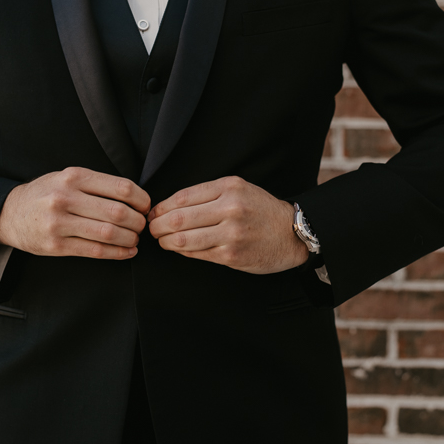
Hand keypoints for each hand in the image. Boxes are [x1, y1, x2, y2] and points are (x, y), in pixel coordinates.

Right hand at [0, 167, 150, 259]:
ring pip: (108, 233)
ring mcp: (59, 223)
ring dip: (129, 239)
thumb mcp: (66, 178)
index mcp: (74, 177)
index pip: (121, 187)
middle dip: (137, 222)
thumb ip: (95, 184)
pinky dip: (117, 253)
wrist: (8, 213)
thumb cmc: (45, 194)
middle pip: (118, 212)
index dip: (141, 199)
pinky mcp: (55, 245)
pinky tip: (127, 252)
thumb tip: (135, 197)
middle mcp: (65, 197)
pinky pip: (95, 251)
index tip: (145, 207)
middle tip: (141, 226)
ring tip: (134, 239)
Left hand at [148, 176, 307, 273]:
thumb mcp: (238, 189)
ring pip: (184, 239)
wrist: (292, 233)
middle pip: (178, 219)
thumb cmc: (260, 210)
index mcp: (228, 188)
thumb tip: (167, 207)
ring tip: (162, 240)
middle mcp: (230, 209)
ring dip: (166, 241)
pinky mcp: (231, 255)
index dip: (161, 207)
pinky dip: (182, 252)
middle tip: (151, 229)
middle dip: (157, 226)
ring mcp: (231, 234)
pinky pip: (197, 254)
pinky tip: (178, 249)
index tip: (153, 213)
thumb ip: (207, 194)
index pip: (182, 197)